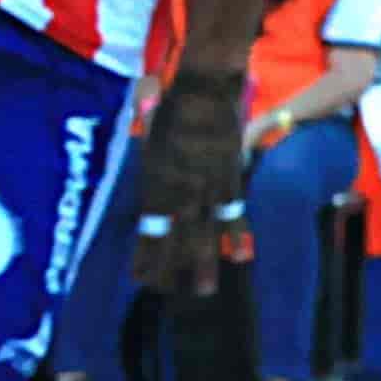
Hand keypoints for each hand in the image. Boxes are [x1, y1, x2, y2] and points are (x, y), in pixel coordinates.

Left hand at [128, 69, 250, 296]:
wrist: (206, 86)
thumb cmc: (174, 105)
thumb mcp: (150, 137)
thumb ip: (150, 162)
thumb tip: (147, 180)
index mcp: (155, 177)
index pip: (149, 225)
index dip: (146, 252)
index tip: (139, 278)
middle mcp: (179, 185)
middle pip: (174, 234)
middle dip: (169, 266)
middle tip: (168, 295)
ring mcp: (207, 182)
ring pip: (204, 230)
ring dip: (203, 262)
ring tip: (202, 291)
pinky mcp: (231, 176)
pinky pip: (234, 211)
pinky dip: (237, 235)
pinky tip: (241, 257)